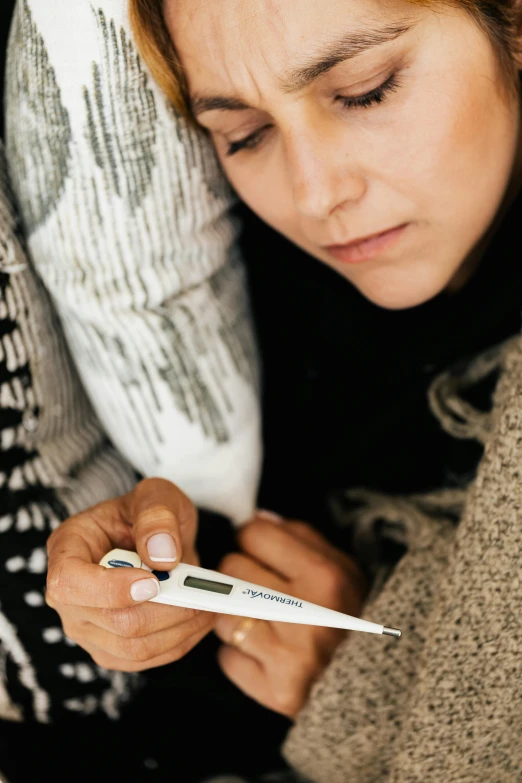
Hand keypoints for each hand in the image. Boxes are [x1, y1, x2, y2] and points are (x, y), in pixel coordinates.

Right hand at [46, 478, 214, 670]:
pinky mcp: (111, 648)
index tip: (153, 582)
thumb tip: (163, 557)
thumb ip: (157, 516)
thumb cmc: (147, 514)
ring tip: (210, 602)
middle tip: (203, 589)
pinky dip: (181, 642)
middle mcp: (68, 596)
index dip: (111, 589)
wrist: (155, 538)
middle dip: (167, 607)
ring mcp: (87, 627)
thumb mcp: (156, 496)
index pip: (70, 582)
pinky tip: (200, 618)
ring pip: (134, 648)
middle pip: (113, 621)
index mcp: (67, 548)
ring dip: (180, 628)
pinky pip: (146, 659)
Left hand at [214, 515, 366, 717]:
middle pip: (231, 570)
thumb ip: (300, 537)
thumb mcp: (343, 567)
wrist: (381, 683)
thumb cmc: (352, 617)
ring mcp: (291, 656)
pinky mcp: (277, 691)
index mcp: (326, 577)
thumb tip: (257, 519)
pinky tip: (266, 652)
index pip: (252, 534)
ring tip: (264, 621)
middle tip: (262, 588)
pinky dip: (241, 655)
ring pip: (223, 613)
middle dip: (241, 576)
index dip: (254, 541)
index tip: (261, 552)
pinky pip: (228, 658)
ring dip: (237, 615)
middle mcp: (307, 615)